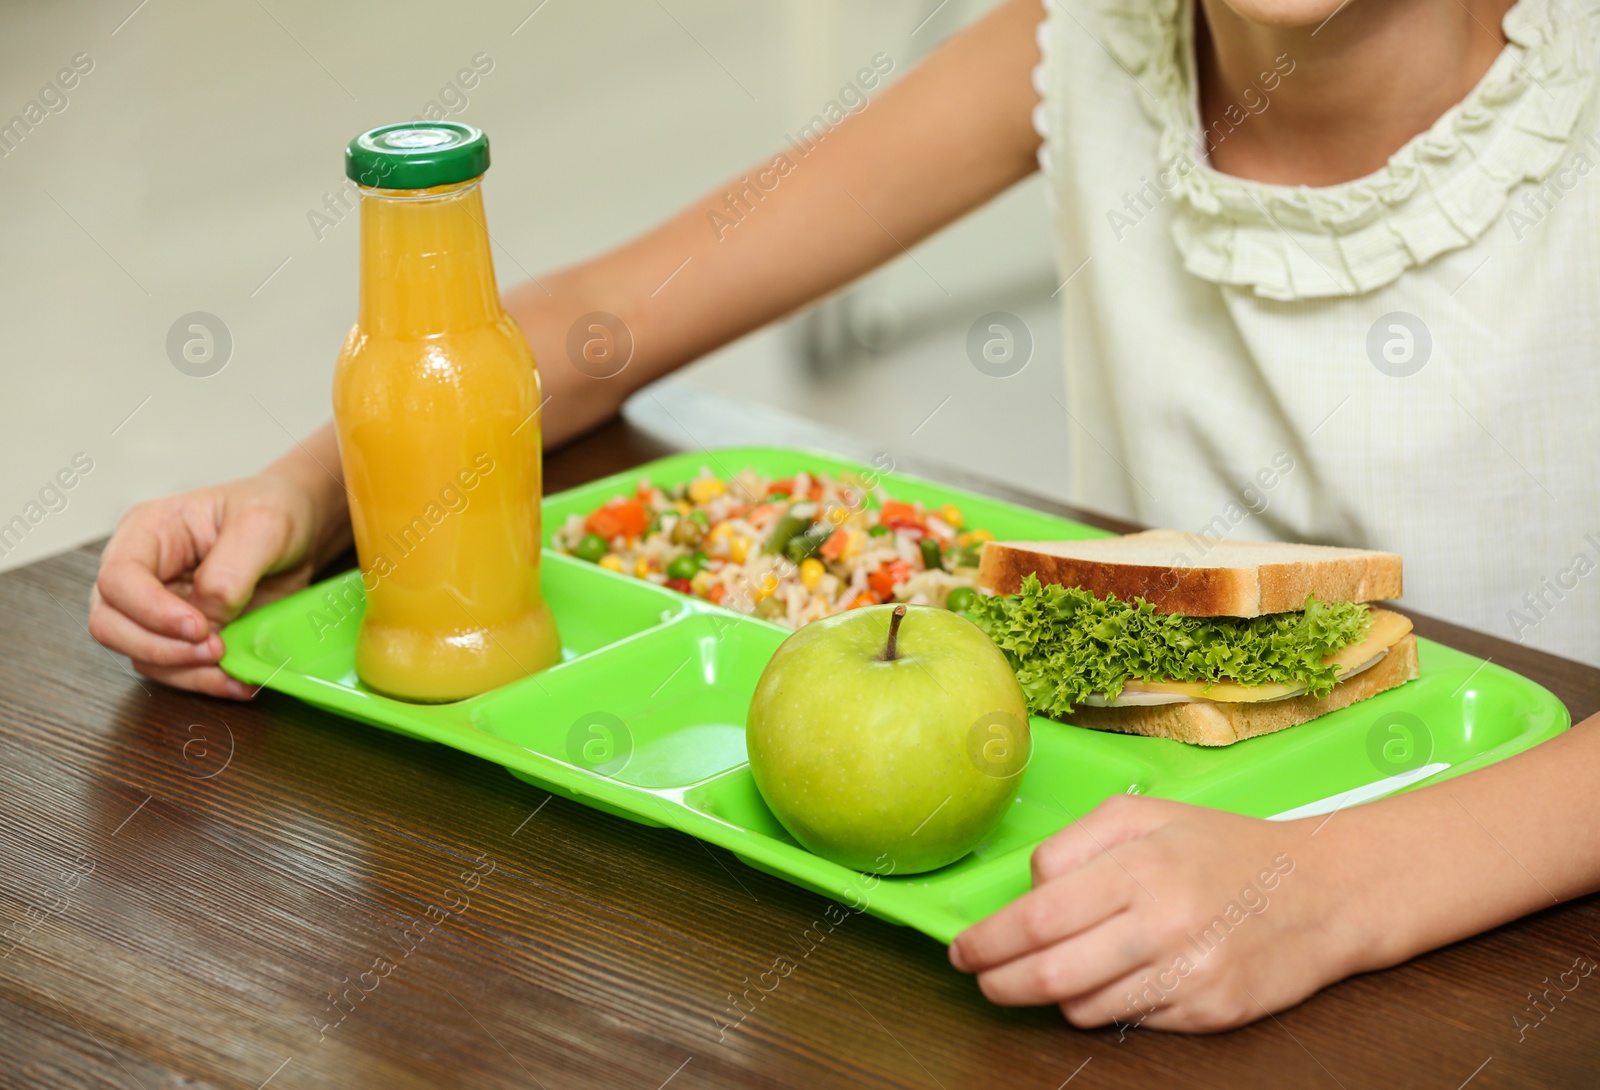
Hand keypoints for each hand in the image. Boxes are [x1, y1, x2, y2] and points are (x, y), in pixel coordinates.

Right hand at [90, 474, 323, 698]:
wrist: (300, 531)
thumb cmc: (273, 510)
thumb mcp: (262, 524)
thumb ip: (230, 570)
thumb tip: (209, 616)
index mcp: (147, 531)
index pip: (118, 578)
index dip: (150, 610)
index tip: (199, 626)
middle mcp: (141, 573)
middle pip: (111, 624)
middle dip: (160, 648)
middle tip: (216, 650)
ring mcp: (157, 609)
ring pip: (141, 655)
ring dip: (185, 672)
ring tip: (232, 667)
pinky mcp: (182, 637)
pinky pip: (176, 670)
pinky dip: (205, 681)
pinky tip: (240, 679)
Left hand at [948, 794, 1357, 1032]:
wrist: (1323, 891)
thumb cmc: (1223, 847)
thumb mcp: (1145, 816)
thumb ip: (1073, 845)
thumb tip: (1024, 891)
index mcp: (1141, 867)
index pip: (1037, 916)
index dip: (987, 941)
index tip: (962, 949)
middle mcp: (1164, 924)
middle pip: (1049, 973)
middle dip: (998, 982)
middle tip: (979, 977)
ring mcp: (1190, 975)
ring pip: (1082, 1007)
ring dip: (1050, 995)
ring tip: (1049, 972)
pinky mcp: (1211, 1014)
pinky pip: (1128, 1023)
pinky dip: (1104, 1006)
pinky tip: (1114, 979)